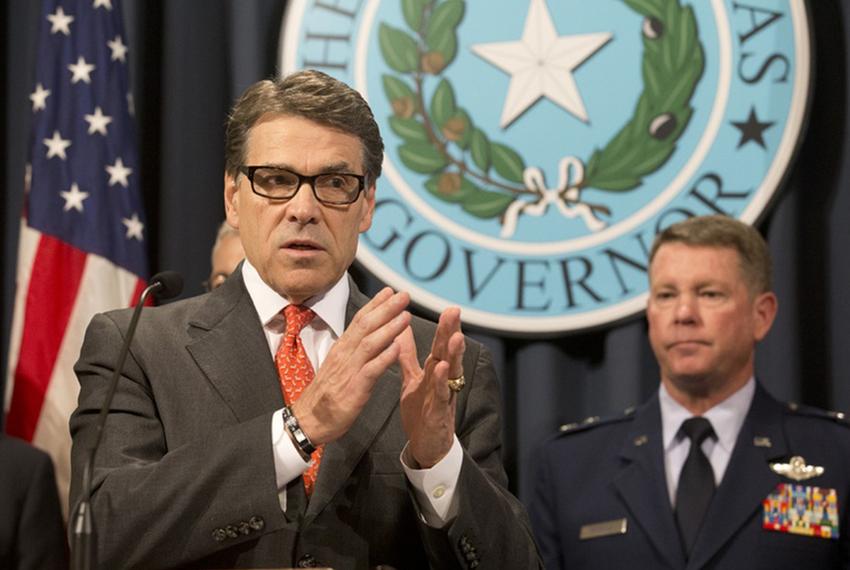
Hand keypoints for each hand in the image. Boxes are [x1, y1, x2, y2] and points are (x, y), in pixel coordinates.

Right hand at [292, 288, 410, 444]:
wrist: (310, 419)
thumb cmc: (327, 393)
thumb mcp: (340, 365)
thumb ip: (354, 349)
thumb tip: (369, 333)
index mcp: (342, 348)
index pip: (359, 320)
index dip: (375, 304)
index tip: (390, 291)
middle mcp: (345, 354)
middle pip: (366, 326)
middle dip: (386, 309)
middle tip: (403, 295)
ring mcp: (349, 370)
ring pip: (370, 344)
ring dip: (389, 328)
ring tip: (406, 315)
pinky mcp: (354, 388)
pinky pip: (371, 370)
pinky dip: (385, 358)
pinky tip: (398, 348)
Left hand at [397, 307, 464, 467]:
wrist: (426, 445)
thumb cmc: (421, 411)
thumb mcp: (412, 379)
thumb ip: (408, 356)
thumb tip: (402, 330)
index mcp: (435, 372)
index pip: (440, 345)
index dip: (444, 328)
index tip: (449, 308)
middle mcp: (443, 381)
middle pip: (448, 353)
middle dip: (451, 333)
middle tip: (454, 312)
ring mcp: (443, 396)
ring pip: (451, 372)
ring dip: (453, 355)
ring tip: (455, 337)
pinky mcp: (439, 412)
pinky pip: (442, 395)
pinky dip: (442, 381)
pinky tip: (442, 368)